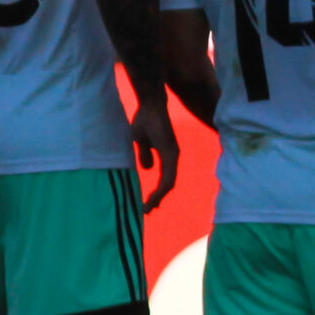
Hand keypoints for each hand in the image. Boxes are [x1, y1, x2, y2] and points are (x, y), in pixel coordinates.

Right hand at [131, 93, 180, 209]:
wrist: (150, 104)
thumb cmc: (145, 119)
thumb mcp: (142, 141)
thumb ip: (145, 154)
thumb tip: (148, 168)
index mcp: (167, 155)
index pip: (165, 180)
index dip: (158, 193)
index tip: (148, 204)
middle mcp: (173, 157)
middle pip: (168, 184)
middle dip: (158, 198)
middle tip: (148, 210)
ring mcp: (173, 154)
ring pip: (169, 182)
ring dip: (159, 197)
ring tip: (149, 207)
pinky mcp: (170, 152)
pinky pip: (168, 175)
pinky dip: (162, 188)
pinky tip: (155, 197)